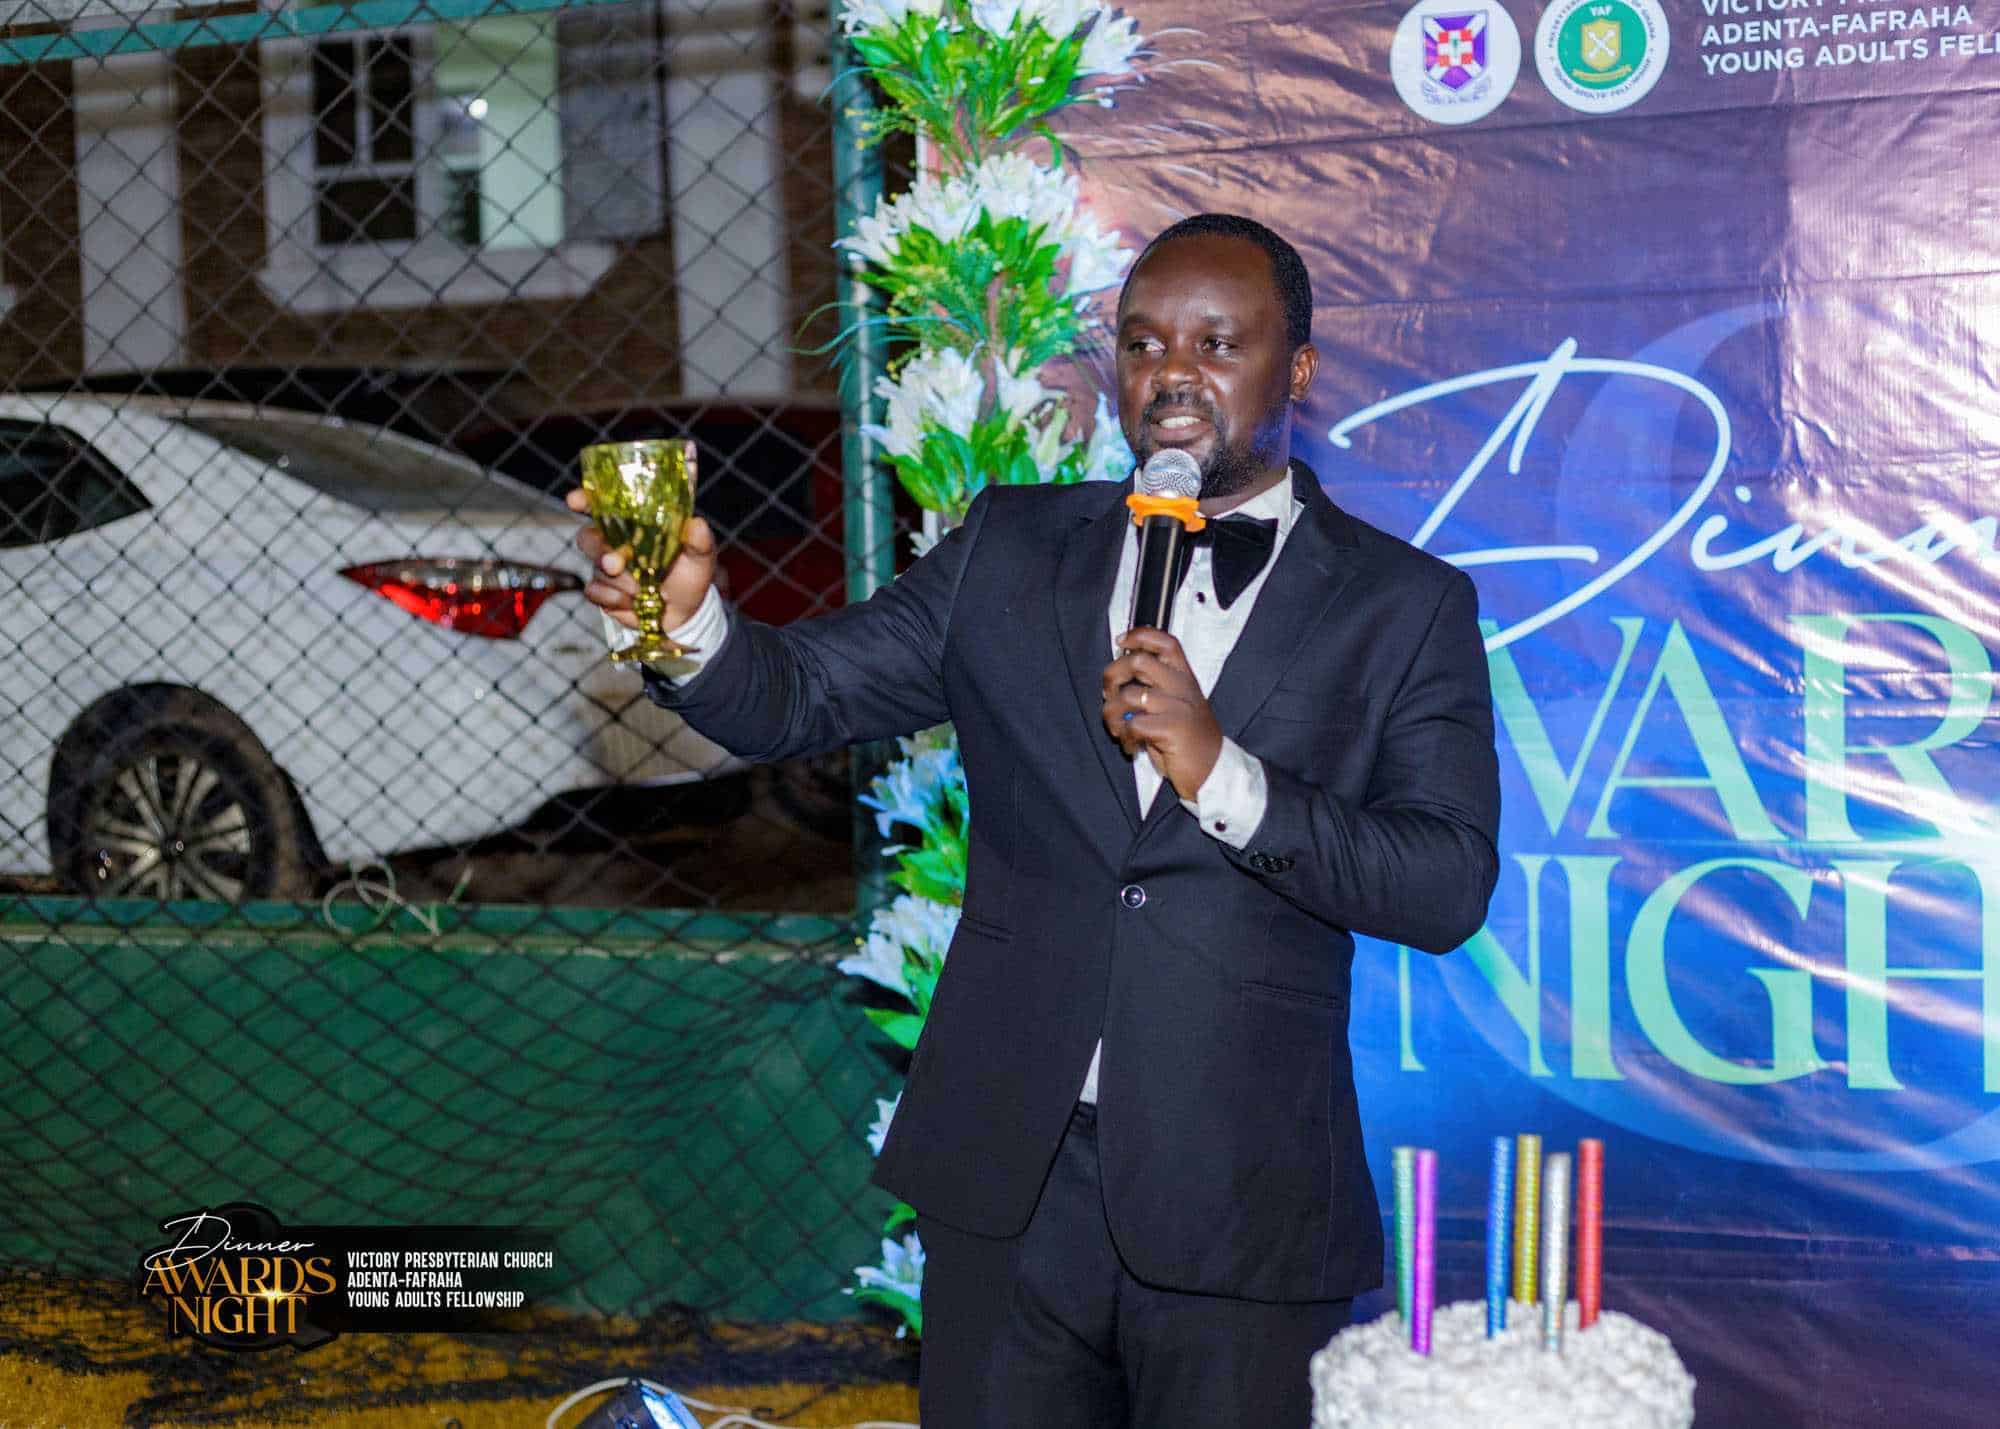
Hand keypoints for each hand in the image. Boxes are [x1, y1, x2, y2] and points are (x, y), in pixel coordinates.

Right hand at [566, 487, 718, 630]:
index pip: (603, 505)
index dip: (585, 499)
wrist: (684, 613)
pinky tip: (636, 603)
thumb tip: (696, 524)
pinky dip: (616, 600)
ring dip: (620, 582)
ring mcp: (604, 567)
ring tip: (644, 590)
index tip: (575, 500)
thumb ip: (699, 540)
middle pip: (587, 537)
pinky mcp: (601, 591)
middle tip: (615, 565)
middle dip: (599, 551)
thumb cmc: (690, 575)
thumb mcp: (700, 556)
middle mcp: (614, 542)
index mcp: (634, 525)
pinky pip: (595, 592)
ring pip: (595, 568)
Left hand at [1100, 627, 1223, 800]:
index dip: (1140, 635)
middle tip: (1109, 695)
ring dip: (1112, 714)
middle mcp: (1183, 687)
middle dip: (1112, 676)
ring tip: (1119, 729)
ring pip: (1129, 695)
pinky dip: (1125, 736)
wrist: (1213, 771)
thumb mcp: (1175, 706)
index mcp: (1185, 678)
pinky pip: (1134, 723)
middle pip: (1139, 661)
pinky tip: (1132, 746)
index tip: (1121, 641)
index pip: (1166, 642)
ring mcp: (1179, 706)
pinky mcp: (1173, 727)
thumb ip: (1153, 688)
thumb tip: (1117, 679)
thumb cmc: (1188, 741)